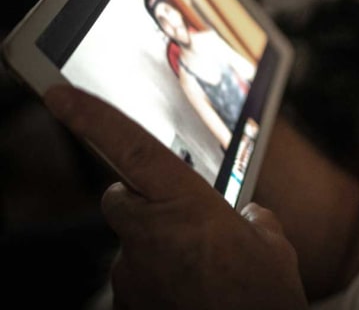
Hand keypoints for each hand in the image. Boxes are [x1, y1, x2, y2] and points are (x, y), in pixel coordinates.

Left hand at [43, 85, 307, 309]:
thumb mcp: (272, 243)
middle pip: (120, 198)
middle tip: (180, 216)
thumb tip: (247, 218)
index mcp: (187, 206)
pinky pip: (134, 279)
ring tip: (199, 270)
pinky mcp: (126, 304)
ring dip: (156, 247)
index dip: (93, 118)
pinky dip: (156, 280)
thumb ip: (251, 218)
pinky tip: (189, 292)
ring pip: (131, 243)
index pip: (130, 149)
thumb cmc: (263, 297)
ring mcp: (132, 274)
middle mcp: (149, 236)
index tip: (61, 96)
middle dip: (140, 199)